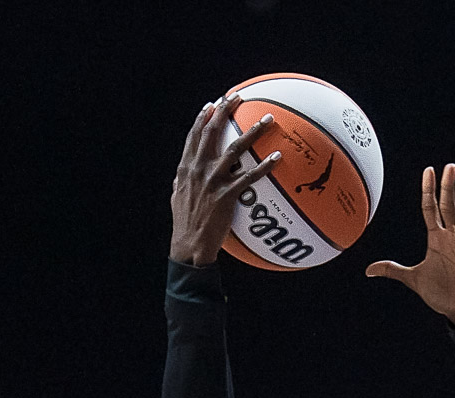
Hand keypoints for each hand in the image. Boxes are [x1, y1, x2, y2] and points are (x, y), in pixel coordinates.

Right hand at [169, 95, 281, 266]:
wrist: (189, 244)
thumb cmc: (185, 223)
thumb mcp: (177, 197)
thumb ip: (180, 182)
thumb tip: (179, 176)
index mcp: (186, 167)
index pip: (194, 135)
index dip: (203, 117)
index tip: (213, 104)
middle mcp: (199, 168)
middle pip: (213, 131)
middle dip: (225, 110)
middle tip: (238, 96)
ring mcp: (213, 180)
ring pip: (236, 148)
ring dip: (253, 130)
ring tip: (267, 118)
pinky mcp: (227, 194)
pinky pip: (251, 176)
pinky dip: (265, 166)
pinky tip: (278, 157)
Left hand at [366, 164, 454, 326]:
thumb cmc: (442, 292)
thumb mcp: (413, 279)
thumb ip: (393, 270)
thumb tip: (369, 270)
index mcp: (437, 238)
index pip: (432, 209)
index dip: (429, 190)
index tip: (429, 170)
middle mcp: (452, 240)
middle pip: (449, 209)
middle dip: (449, 189)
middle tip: (450, 167)